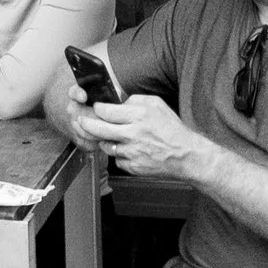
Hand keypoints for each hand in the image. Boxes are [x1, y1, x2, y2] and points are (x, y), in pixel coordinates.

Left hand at [66, 91, 205, 179]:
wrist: (185, 156)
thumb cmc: (172, 129)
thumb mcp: (156, 104)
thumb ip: (134, 100)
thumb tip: (117, 100)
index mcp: (138, 116)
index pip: (106, 111)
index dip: (97, 109)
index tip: (96, 108)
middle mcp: (133, 134)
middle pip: (99, 129)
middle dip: (86, 124)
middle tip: (82, 121)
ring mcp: (132, 153)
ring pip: (106, 146)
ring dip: (104, 140)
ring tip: (109, 136)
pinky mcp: (134, 167)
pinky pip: (117, 160)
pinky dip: (119, 155)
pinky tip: (126, 150)